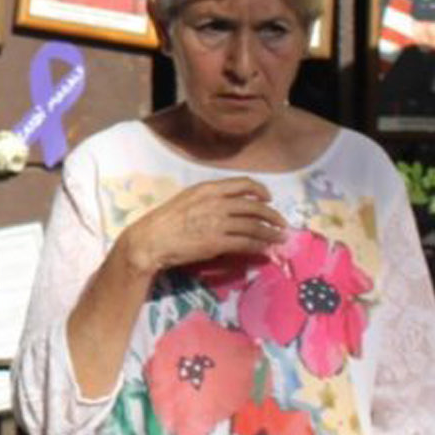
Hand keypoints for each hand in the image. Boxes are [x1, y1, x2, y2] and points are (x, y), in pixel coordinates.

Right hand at [115, 177, 287, 276]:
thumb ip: (210, 199)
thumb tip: (230, 205)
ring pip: (254, 225)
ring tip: (280, 238)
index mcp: (208, 188)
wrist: (151, 240)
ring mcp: (217, 223)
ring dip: (271, 233)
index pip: (243, 184)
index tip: (269, 199)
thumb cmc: (165, 220)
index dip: (261, 190)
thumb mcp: (188, 199)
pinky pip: (246, 243)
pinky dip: (259, 246)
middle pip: (254, 206)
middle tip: (282, 223)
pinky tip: (265, 250)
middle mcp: (216, 202)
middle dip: (272, 215)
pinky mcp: (217, 242)